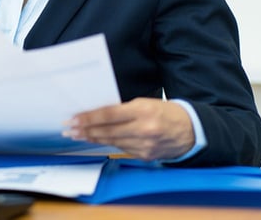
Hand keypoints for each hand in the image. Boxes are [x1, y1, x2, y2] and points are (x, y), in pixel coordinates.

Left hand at [62, 98, 195, 160]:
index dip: (89, 118)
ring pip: (111, 141)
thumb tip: (97, 113)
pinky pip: (121, 149)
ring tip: (77, 135)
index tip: (74, 118)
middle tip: (69, 129)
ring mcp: (145, 145)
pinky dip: (107, 144)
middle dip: (85, 130)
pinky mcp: (145, 156)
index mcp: (143, 111)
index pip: (109, 114)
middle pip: (107, 131)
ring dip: (92, 138)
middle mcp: (144, 129)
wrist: (191, 131)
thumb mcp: (145, 103)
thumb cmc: (166, 113)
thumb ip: (123, 109)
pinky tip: (95, 140)